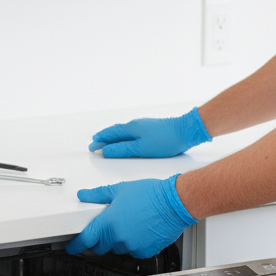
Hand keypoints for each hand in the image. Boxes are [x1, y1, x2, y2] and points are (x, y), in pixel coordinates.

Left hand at [66, 176, 196, 258]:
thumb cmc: (151, 195)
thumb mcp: (120, 189)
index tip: (72, 247)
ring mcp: (132, 247)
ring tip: (130, 224)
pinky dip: (134, 244)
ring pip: (118, 249)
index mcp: (108, 223)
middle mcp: (119, 238)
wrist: (173, 204)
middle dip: (100, 240)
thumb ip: (98, 195)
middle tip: (107, 228)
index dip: (76, 245)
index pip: (86, 239)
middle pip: (101, 247)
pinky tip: (141, 231)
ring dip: (119, 241)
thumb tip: (84, 195)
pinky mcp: (144, 251)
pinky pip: (134, 251)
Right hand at [89, 108, 211, 158]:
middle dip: (103, 137)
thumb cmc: (166, 141)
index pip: (110, 135)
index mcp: (131, 128)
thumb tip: (106, 151)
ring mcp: (142, 125)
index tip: (91, 147)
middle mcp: (135, 124)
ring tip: (105, 139)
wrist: (184, 131)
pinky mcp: (150, 128)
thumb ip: (122, 150)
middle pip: (114, 131)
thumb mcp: (141, 149)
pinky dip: (122, 135)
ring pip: (122, 130)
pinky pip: (130, 131)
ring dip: (111, 135)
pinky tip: (125, 138)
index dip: (99, 141)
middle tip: (94, 142)